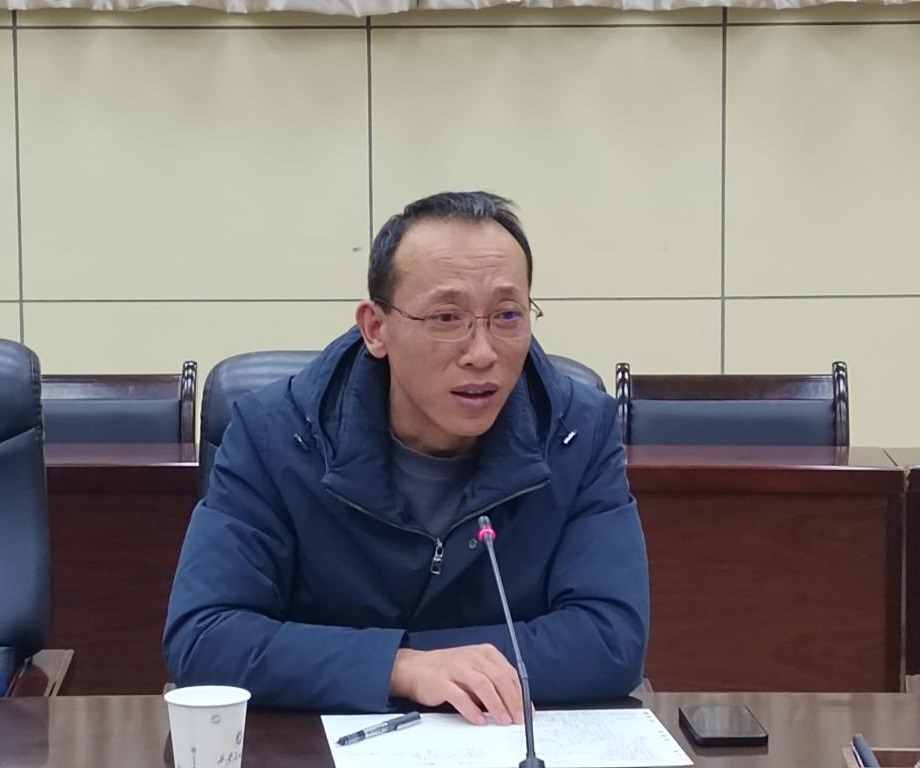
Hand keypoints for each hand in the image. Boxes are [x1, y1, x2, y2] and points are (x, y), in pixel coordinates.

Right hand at [389, 645, 523, 725]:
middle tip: (518, 718)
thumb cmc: (448, 670)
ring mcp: (455, 667)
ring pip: (482, 685)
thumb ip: (492, 681)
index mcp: (483, 652)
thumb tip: (513, 703)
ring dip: (496, 705)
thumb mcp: (473, 668)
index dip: (520, 692)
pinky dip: (472, 709)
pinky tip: (479, 719)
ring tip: (503, 720)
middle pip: (498, 678)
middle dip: (511, 700)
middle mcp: (471, 657)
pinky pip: (460, 696)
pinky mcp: (441, 681)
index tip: (526, 709)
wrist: (414, 668)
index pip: (508, 672)